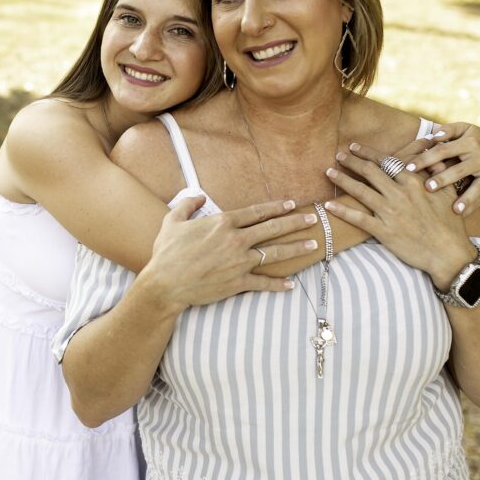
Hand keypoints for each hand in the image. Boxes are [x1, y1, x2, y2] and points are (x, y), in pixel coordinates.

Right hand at [142, 195, 315, 313]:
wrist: (165, 283)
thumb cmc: (167, 252)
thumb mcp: (172, 221)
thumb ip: (188, 205)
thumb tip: (199, 196)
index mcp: (223, 223)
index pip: (257, 212)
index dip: (276, 207)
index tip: (291, 204)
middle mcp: (236, 240)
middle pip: (273, 228)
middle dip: (295, 222)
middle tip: (313, 218)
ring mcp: (239, 262)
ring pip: (275, 253)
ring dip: (296, 248)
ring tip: (313, 245)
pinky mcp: (238, 282)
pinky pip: (263, 283)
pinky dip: (278, 284)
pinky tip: (291, 284)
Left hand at [323, 143, 476, 288]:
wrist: (449, 253)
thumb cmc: (450, 224)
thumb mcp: (448, 193)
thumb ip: (437, 174)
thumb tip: (433, 158)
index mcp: (414, 183)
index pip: (386, 162)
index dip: (367, 153)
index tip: (354, 147)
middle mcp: (400, 194)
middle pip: (370, 172)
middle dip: (351, 161)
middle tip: (338, 155)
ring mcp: (390, 213)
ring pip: (361, 191)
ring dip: (342, 180)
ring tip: (328, 173)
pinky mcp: (384, 231)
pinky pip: (359, 218)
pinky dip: (342, 211)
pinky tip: (328, 205)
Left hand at [402, 122, 479, 215]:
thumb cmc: (474, 137)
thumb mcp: (463, 128)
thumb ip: (448, 130)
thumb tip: (433, 136)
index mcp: (470, 142)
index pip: (443, 151)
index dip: (425, 159)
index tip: (408, 168)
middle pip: (459, 170)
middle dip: (443, 179)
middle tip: (427, 188)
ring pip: (476, 186)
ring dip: (465, 198)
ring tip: (453, 209)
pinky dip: (472, 206)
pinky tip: (461, 216)